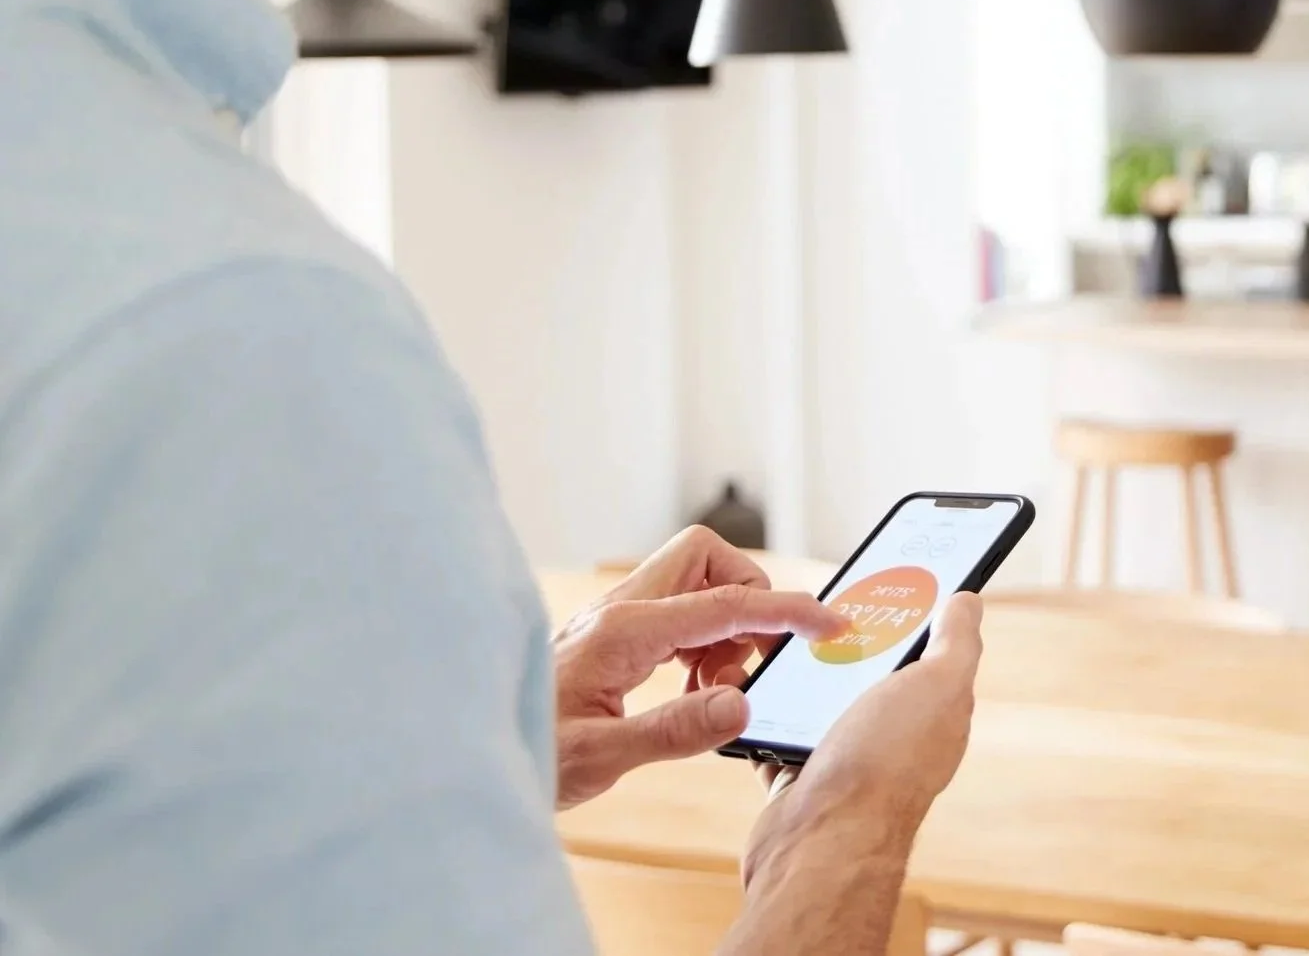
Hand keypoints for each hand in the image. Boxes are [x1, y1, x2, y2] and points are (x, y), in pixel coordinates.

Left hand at [550, 526, 848, 809]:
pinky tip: (691, 689)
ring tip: (716, 687)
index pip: (727, 602)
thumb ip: (674, 731)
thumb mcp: (601, 759)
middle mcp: (621, 612)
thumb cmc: (527, 758)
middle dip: (749, 595)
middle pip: (707, 558)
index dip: (789, 610)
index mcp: (625, 631)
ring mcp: (615, 621)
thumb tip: (741, 701)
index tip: (833, 624)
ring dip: (725, 625)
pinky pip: (677, 614)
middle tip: (754, 656)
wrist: (464, 759)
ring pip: (694, 583)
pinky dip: (702, 643)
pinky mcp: (612, 638)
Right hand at [743, 592, 985, 896]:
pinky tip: (755, 693)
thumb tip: (968, 600)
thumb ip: (957, 642)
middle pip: (869, 675)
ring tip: (783, 640)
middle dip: (849, 643)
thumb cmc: (885, 764)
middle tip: (823, 606)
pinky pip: (780, 739)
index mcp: (934, 714)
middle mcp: (893, 740)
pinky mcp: (799, 782)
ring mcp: (845, 763)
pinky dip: (766, 719)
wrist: (822, 843)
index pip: (929, 656)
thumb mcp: (938, 684)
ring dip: (803, 678)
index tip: (887, 582)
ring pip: (821, 704)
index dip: (912, 618)